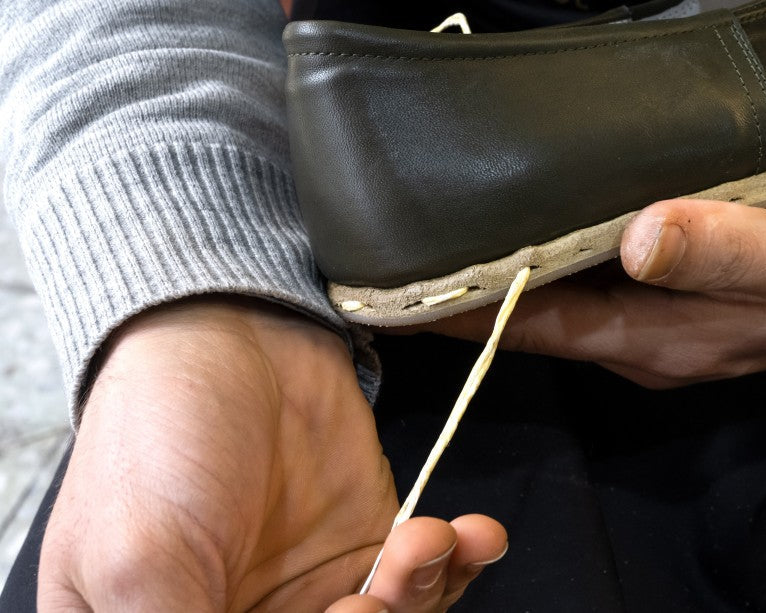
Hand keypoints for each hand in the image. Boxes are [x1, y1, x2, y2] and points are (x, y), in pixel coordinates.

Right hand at [38, 297, 506, 611]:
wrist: (228, 329)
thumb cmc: (157, 440)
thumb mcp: (140, 564)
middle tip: (363, 600)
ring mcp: (317, 590)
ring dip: (419, 597)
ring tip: (420, 540)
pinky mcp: (372, 543)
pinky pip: (431, 579)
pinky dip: (460, 562)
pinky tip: (474, 536)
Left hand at [426, 184, 765, 386]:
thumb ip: (725, 250)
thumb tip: (639, 237)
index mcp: (659, 338)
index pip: (528, 326)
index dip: (456, 304)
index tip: (380, 274)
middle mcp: (646, 331)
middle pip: (530, 308)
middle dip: (464, 272)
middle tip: (392, 211)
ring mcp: (662, 307)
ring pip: (560, 282)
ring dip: (505, 248)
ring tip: (439, 191)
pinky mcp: (682, 277)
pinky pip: (596, 259)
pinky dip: (555, 230)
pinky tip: (535, 186)